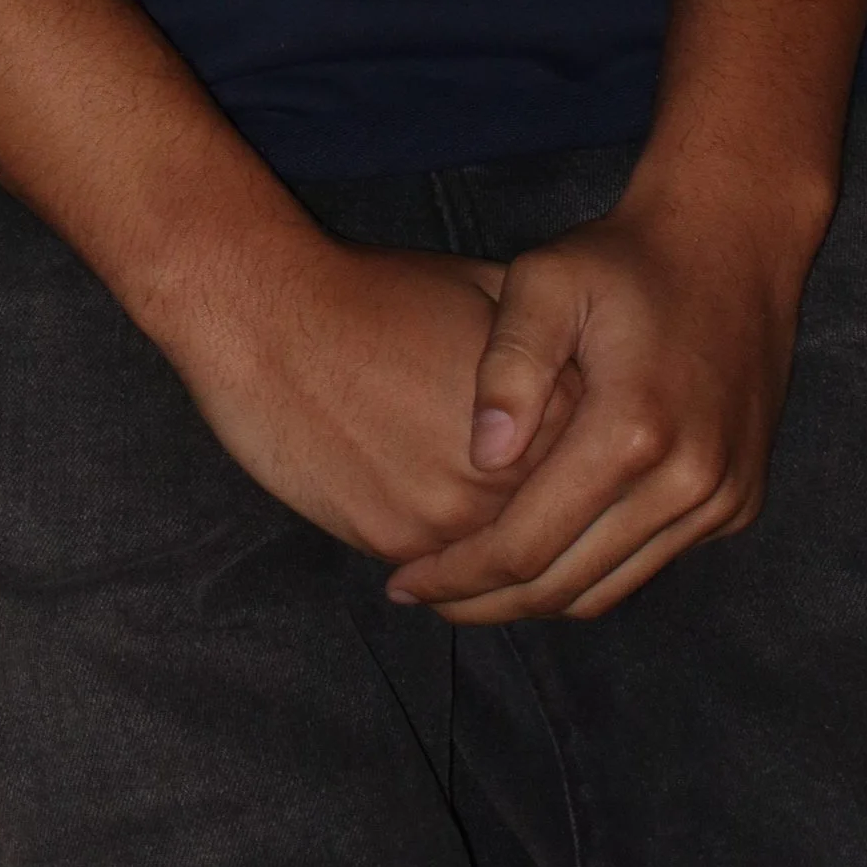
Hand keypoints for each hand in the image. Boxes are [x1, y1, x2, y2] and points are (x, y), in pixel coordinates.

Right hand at [167, 234, 581, 562]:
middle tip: (536, 516)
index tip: (579, 470)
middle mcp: (510, 470)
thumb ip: (550, 351)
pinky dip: (446, 566)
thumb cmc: (379, 294)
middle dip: (550, 523)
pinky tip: (442, 546)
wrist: (270, 318)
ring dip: (498, 557)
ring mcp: (452, 514)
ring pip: (498, 563)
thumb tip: (593, 384)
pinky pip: (440, 574)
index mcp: (547, 406)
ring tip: (485, 533)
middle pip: (553, 525)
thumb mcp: (488, 292)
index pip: (596, 468)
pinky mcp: (395, 541)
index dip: (588, 471)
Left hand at [381, 181, 823, 623]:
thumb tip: (481, 458)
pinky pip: (649, 563)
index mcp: (633, 431)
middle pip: (566, 587)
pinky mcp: (737, 502)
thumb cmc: (623, 258)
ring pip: (609, 588)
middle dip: (487, 602)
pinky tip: (543, 552)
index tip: (401, 583)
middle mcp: (686, 482)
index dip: (457, 575)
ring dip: (537, 599)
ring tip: (471, 587)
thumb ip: (508, 365)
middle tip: (425, 597)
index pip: (525, 546)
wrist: (733, 241)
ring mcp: (720, 499)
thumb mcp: (547, 280)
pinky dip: (590, 571)